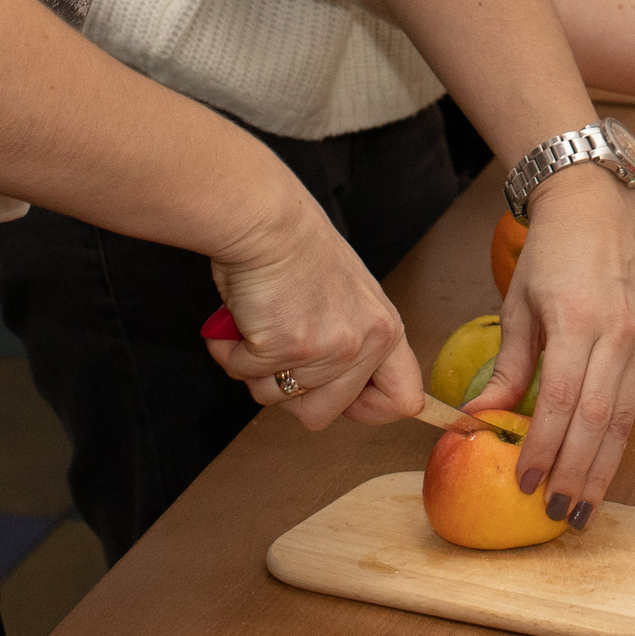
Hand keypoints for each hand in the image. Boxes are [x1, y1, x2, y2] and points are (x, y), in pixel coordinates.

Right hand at [202, 190, 422, 430]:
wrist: (267, 220)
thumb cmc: (298, 251)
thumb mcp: (349, 297)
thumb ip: (351, 342)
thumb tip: (335, 394)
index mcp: (385, 329)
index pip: (404, 398)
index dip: (369, 410)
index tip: (343, 401)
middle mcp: (363, 343)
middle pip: (322, 415)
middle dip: (288, 393)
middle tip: (277, 352)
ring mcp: (325, 349)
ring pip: (275, 398)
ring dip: (255, 368)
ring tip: (257, 323)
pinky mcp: (284, 348)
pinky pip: (243, 375)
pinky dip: (230, 351)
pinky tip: (239, 318)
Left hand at [477, 167, 634, 517]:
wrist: (596, 205)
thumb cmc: (551, 252)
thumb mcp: (519, 303)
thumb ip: (508, 365)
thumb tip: (478, 418)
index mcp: (577, 321)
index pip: (559, 399)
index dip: (542, 445)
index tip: (524, 480)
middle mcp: (616, 336)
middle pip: (596, 419)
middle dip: (574, 471)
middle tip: (553, 513)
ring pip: (626, 420)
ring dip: (606, 470)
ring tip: (586, 511)